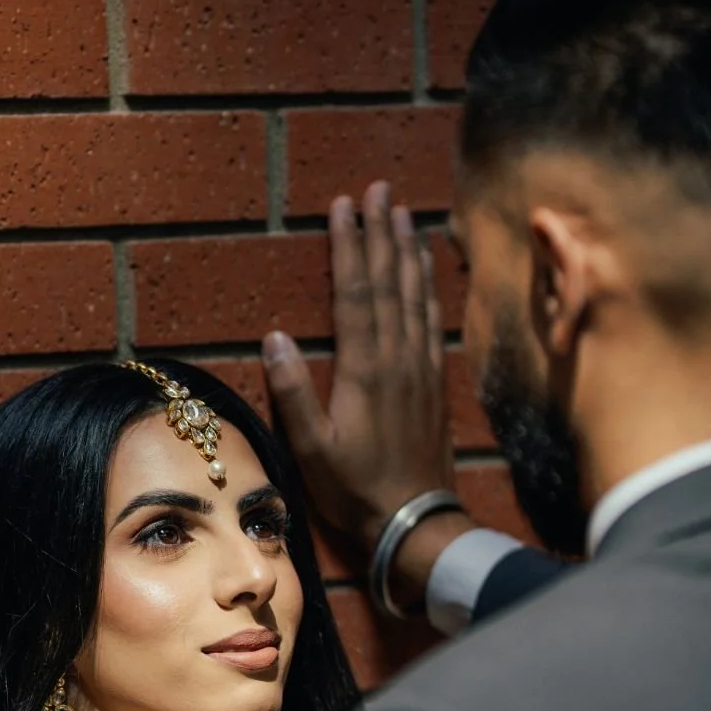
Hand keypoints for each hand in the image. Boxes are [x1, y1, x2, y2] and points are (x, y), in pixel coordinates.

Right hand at [262, 182, 463, 576]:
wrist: (415, 522)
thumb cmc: (355, 490)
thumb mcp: (311, 448)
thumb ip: (294, 392)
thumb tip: (275, 337)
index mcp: (364, 368)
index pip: (356, 292)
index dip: (350, 246)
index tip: (345, 205)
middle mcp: (397, 357)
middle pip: (389, 282)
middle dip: (381, 232)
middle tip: (379, 188)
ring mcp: (421, 367)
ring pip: (415, 295)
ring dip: (407, 251)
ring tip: (403, 213)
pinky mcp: (435, 382)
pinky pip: (433, 321)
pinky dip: (428, 288)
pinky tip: (426, 269)